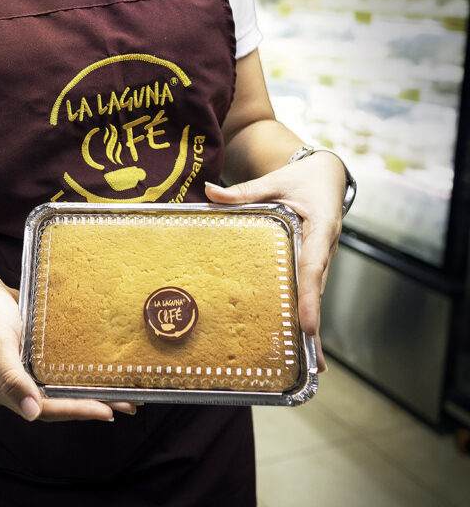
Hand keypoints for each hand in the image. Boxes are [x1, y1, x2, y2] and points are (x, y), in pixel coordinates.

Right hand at [0, 280, 137, 421]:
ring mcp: (28, 374)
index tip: (106, 412)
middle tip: (128, 406)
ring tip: (124, 396)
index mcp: (5, 391)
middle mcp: (19, 388)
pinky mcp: (36, 360)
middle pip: (60, 405)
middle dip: (93, 406)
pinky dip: (81, 377)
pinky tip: (100, 374)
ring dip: (92, 394)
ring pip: (63, 391)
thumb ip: (11, 378)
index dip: (76, 411)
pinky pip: (61, 374)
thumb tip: (31, 412)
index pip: (46, 409)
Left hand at [205, 151, 345, 371]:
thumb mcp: (275, 181)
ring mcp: (322, 257)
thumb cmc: (303, 178)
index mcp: (320, 228)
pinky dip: (306, 310)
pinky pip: (309, 286)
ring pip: (315, 293)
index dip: (309, 298)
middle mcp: (325, 248)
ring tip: (306, 361)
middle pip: (316, 290)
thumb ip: (245, 191)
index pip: (313, 266)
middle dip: (311, 323)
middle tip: (307, 360)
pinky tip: (302, 340)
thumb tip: (209, 191)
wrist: (326, 175)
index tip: (309, 326)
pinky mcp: (315, 261)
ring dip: (311, 323)